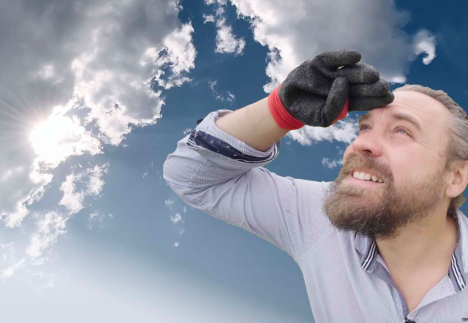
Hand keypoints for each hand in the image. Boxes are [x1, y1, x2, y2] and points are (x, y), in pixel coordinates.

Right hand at [277, 49, 393, 127]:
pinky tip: (356, 56)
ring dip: (362, 71)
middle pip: (361, 84)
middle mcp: (343, 84)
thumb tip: (343, 84)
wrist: (288, 103)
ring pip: (351, 70)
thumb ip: (335, 107)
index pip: (365, 99)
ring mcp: (333, 73)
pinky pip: (333, 58)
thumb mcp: (323, 117)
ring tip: (372, 75)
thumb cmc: (308, 111)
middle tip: (384, 86)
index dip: (376, 98)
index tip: (388, 97)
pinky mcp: (321, 63)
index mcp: (348, 100)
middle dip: (372, 85)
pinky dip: (344, 56)